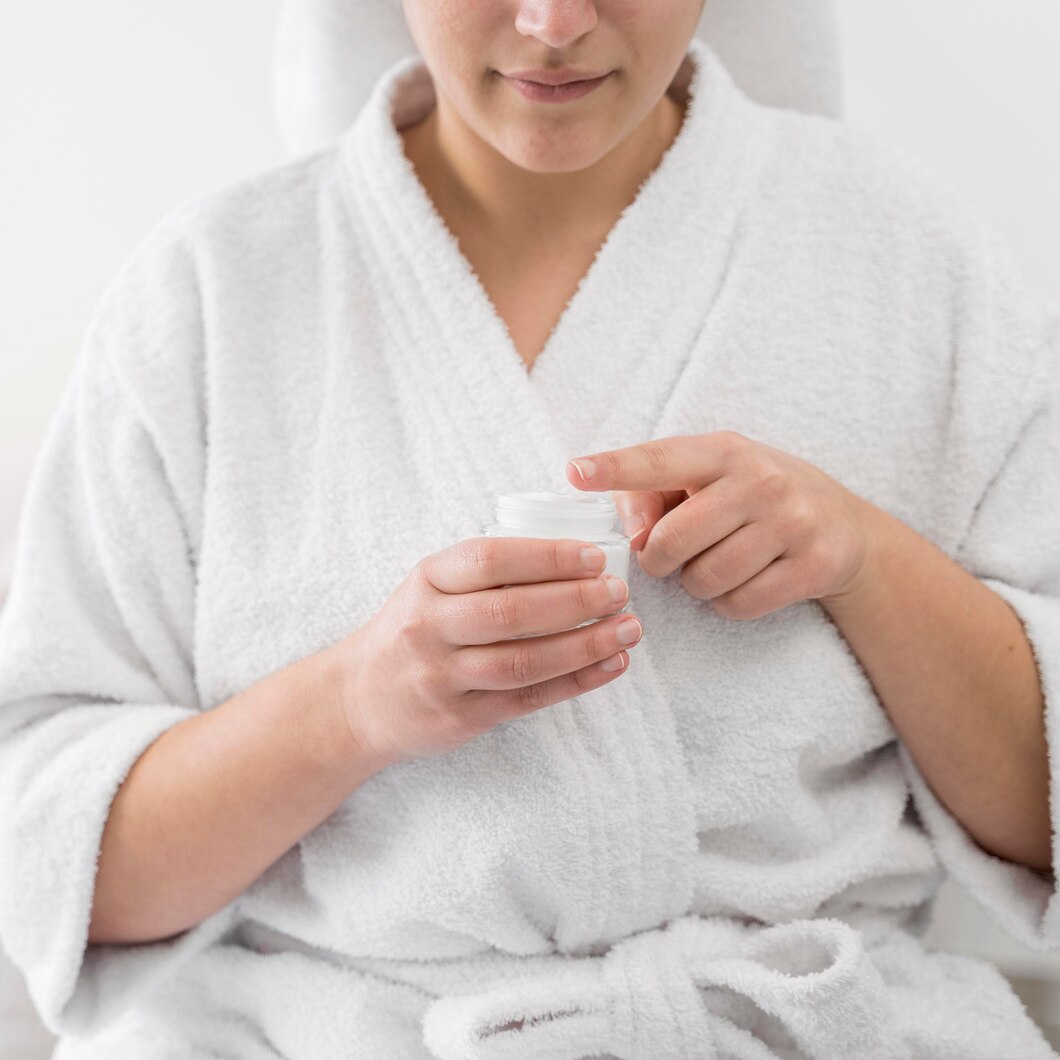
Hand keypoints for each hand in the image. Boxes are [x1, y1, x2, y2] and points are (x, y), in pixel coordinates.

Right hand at [329, 537, 642, 766]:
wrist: (358, 700)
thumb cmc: (412, 631)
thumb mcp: (431, 588)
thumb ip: (486, 574)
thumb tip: (572, 557)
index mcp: (426, 581)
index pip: (489, 560)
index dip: (546, 556)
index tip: (593, 556)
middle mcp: (429, 627)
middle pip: (510, 612)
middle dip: (575, 601)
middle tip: (619, 593)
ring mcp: (442, 677)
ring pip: (524, 661)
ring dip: (585, 645)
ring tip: (628, 629)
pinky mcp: (460, 718)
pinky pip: (527, 699)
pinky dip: (576, 682)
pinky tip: (611, 665)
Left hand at [565, 431, 876, 620]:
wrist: (844, 525)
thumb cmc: (754, 497)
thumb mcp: (709, 476)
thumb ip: (654, 493)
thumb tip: (635, 533)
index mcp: (724, 451)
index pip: (659, 460)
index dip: (615, 468)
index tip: (576, 472)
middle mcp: (760, 480)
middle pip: (671, 541)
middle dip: (658, 560)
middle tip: (670, 556)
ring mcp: (792, 522)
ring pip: (703, 580)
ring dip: (696, 585)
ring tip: (714, 564)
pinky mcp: (813, 565)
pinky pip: (739, 604)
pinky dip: (729, 603)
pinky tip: (744, 581)